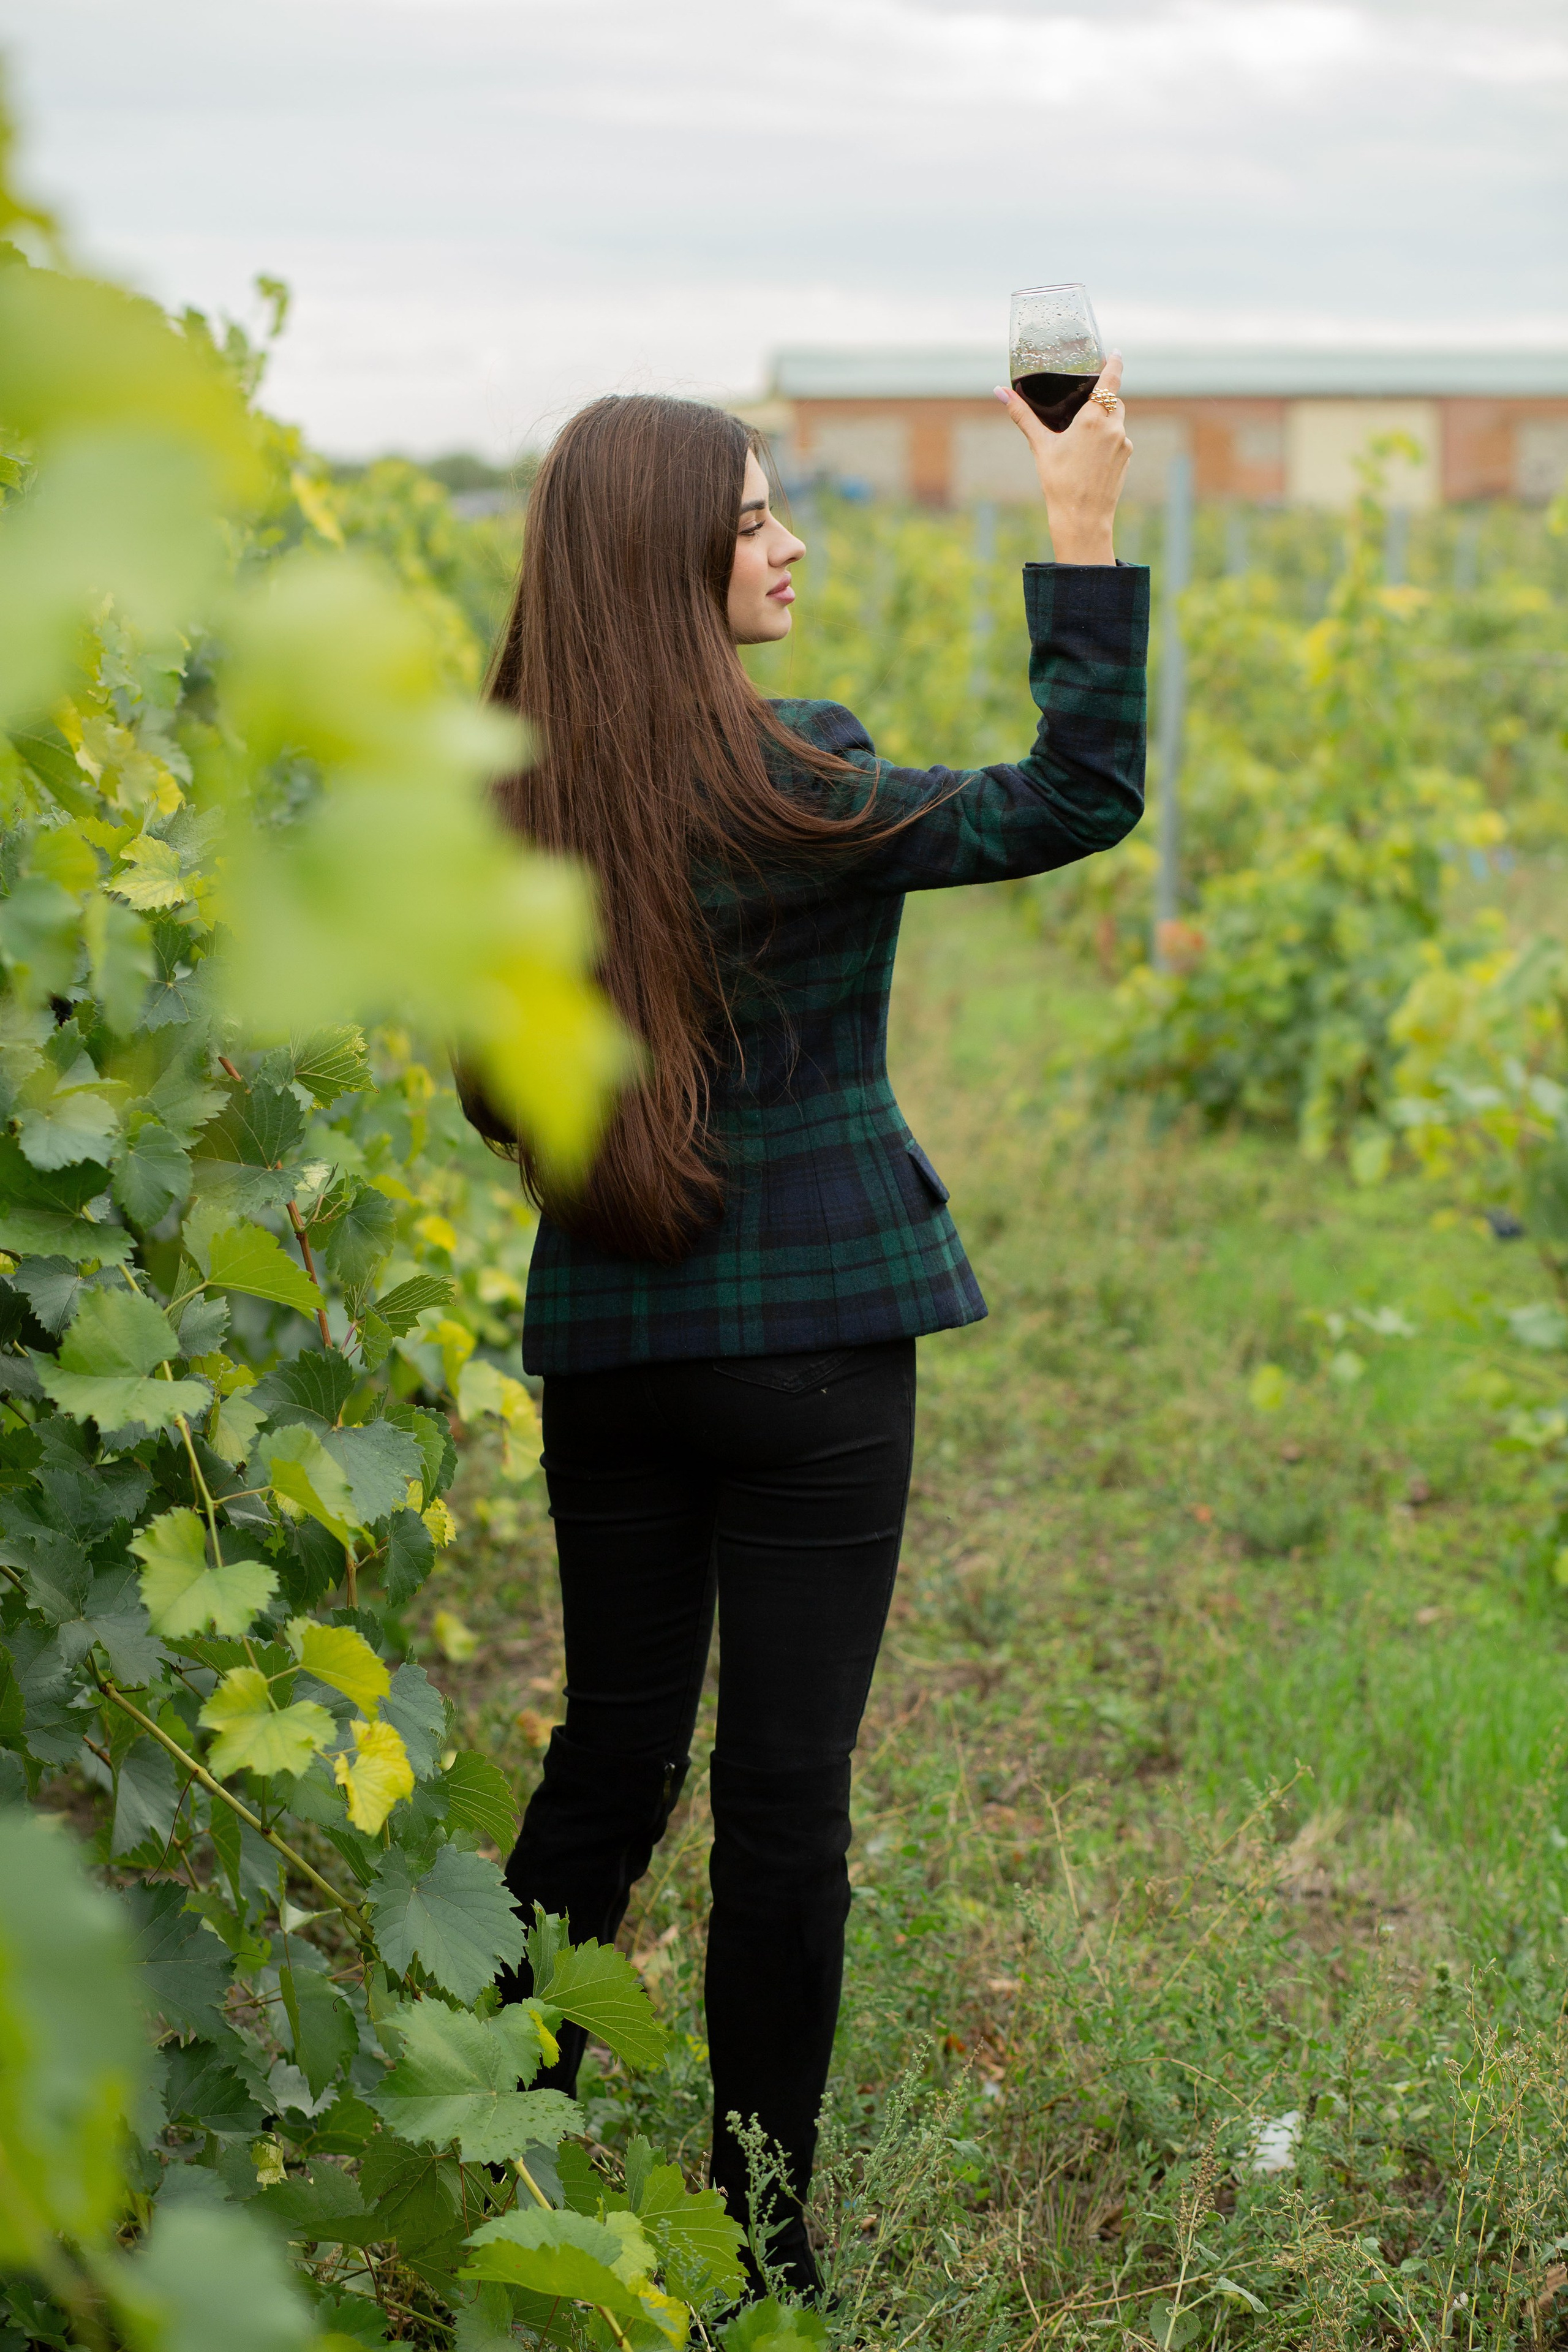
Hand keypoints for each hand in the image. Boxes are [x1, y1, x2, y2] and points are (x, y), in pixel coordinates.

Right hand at [993, 352, 1130, 565]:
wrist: (1082, 519)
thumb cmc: (1059, 484)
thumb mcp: (1040, 447)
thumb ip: (1023, 416)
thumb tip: (1000, 392)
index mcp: (1093, 420)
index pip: (1111, 379)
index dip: (1114, 362)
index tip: (1114, 352)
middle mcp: (1113, 428)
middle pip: (1113, 400)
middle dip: (1102, 398)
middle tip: (1086, 402)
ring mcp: (1124, 444)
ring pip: (1116, 421)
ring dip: (1104, 421)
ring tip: (1083, 437)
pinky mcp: (1126, 459)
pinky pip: (1119, 440)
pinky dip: (1107, 441)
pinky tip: (1090, 458)